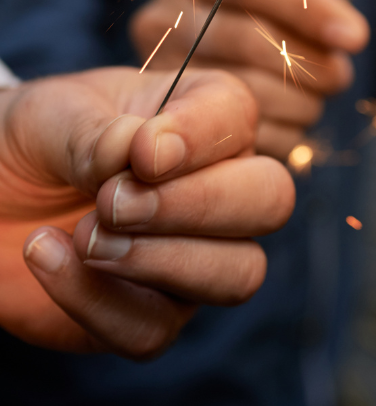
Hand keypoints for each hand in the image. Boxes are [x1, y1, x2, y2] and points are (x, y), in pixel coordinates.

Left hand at [0, 67, 293, 355]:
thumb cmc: (36, 138)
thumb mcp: (54, 114)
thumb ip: (99, 132)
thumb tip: (143, 151)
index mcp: (207, 114)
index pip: (238, 118)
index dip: (200, 139)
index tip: (141, 152)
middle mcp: (222, 183)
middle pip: (270, 200)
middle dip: (196, 205)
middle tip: (112, 201)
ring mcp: (197, 254)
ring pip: (238, 273)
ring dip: (159, 261)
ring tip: (86, 235)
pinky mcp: (153, 314)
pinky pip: (155, 329)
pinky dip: (96, 302)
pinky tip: (46, 255)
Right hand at [131, 0, 368, 158]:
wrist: (190, 87)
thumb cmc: (250, 30)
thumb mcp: (267, 4)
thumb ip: (302, 10)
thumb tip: (350, 36)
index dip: (308, 9)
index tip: (356, 37)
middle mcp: (159, 20)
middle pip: (247, 39)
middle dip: (308, 62)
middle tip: (340, 76)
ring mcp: (155, 76)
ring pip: (244, 91)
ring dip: (299, 101)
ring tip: (314, 99)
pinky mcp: (169, 128)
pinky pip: (239, 138)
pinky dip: (279, 134)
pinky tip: (288, 125)